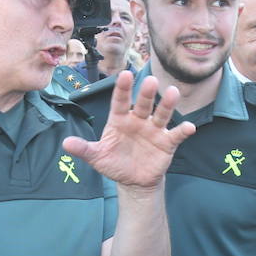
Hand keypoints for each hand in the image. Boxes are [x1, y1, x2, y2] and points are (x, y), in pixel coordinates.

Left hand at [63, 72, 195, 190]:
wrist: (133, 181)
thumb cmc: (114, 163)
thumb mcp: (97, 157)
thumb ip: (84, 149)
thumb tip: (66, 143)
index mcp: (120, 120)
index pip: (120, 101)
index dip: (122, 89)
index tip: (125, 74)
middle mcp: (138, 120)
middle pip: (143, 104)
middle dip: (146, 93)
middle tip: (150, 80)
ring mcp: (154, 130)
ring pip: (161, 115)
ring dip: (167, 105)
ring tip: (173, 93)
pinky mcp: (166, 143)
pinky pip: (176, 135)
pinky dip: (183, 131)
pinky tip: (189, 127)